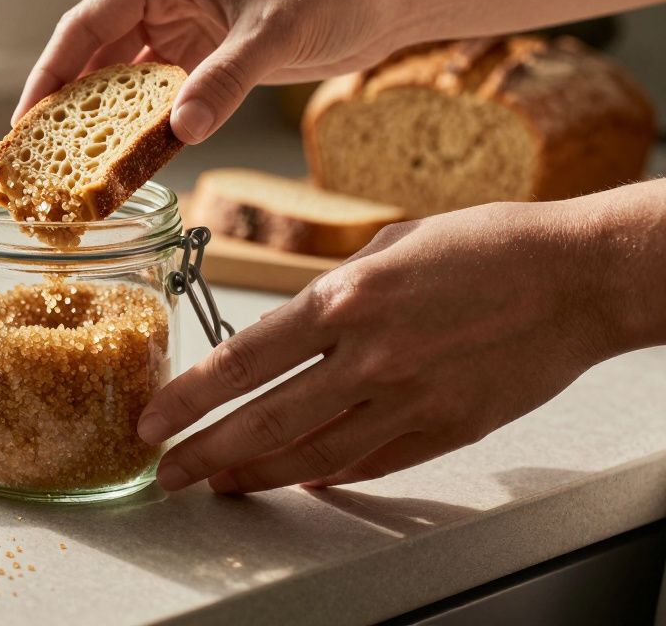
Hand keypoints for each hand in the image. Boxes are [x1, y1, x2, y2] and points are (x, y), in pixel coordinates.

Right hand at [12, 0, 409, 143]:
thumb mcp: (275, 35)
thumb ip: (225, 81)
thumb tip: (180, 130)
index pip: (87, 23)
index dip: (50, 72)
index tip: (27, 119)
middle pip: (95, 54)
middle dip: (67, 103)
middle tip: (40, 154)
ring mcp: (186, 30)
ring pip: (125, 78)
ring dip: (103, 118)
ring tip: (75, 163)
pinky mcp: (208, 57)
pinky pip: (161, 95)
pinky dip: (145, 125)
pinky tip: (131, 156)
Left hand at [138, 200, 624, 492]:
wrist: (577, 276)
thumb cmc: (485, 245)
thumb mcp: (389, 245)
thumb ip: (333, 293)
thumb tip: (294, 328)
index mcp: (344, 300)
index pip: (241, 362)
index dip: (189, 399)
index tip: (153, 420)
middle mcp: (368, 356)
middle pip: (265, 421)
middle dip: (205, 454)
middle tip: (167, 473)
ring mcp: (408, 400)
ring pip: (313, 456)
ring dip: (257, 475)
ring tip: (220, 484)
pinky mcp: (446, 428)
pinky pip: (372, 463)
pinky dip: (329, 474)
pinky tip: (301, 479)